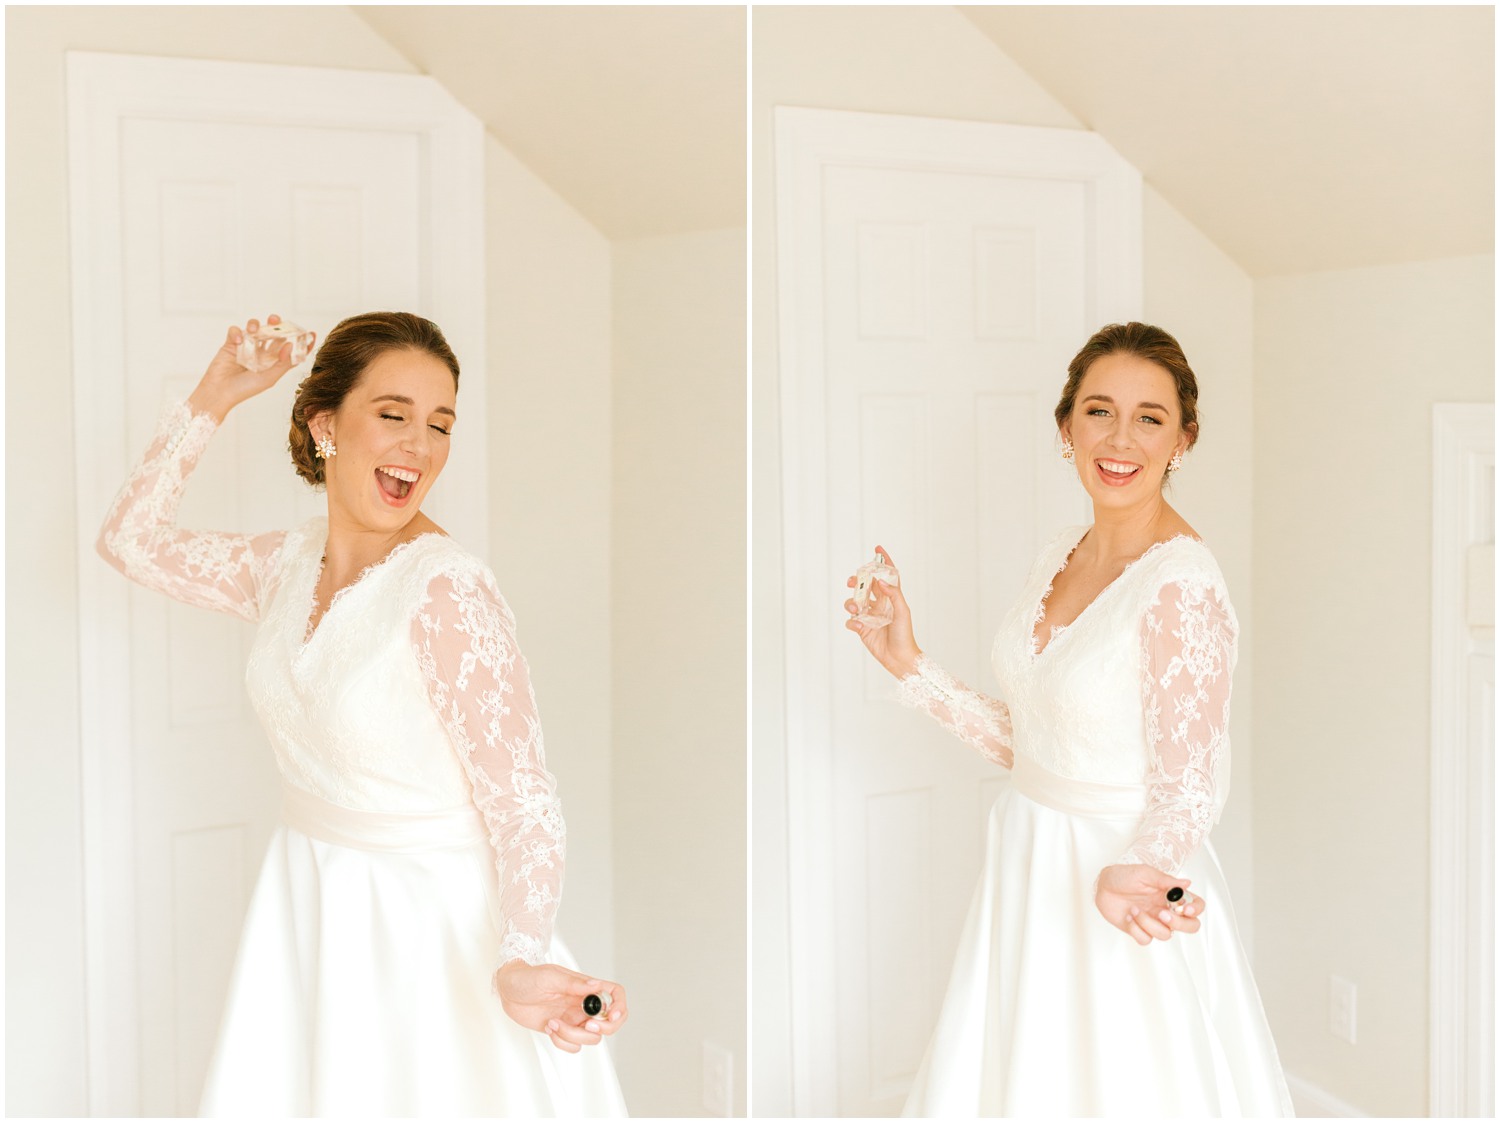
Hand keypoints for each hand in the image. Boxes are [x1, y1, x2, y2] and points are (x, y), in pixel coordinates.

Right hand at [187, 315, 312, 422]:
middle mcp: (261, 353)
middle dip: (276, 324)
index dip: (301, 342)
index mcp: (273, 362)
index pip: (290, 349)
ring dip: (255, 324)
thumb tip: (291, 345)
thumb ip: (282, 363)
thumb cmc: (245, 389)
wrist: (219, 392)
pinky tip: (238, 341)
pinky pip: (235, 331)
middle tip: (276, 320)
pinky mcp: (231, 344)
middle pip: (272, 334)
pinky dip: (237, 332)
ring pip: (254, 328)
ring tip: (253, 329)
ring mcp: (246, 347)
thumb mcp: (268, 378)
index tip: (312, 334)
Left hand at [492, 959, 628, 1052]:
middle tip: (585, 1025)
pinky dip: (562, 1042)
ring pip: (590, 1038)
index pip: (614, 995)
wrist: (508, 990)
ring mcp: (573, 1019)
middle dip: (601, 1029)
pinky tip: (549, 1027)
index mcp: (586, 988)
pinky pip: (573, 1046)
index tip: (610, 1017)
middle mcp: (583, 1005)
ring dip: (573, 1035)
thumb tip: (597, 986)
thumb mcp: (551, 977)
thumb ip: (575, 984)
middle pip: (608, 1024)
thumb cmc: (529, 978)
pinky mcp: (561, 1031)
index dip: (620, 1007)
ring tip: (553, 1023)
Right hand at [844, 546, 921, 677]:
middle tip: (852, 582)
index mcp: (890, 598)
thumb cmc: (905, 634)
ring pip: (853, 602)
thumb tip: (880, 581)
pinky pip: (851, 621)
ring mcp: (869, 616)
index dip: (882, 562)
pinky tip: (860, 627)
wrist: (899, 657)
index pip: (886, 576)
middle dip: (856, 581)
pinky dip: (852, 622)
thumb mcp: (903, 612)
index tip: (877, 549)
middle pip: (864, 586)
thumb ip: (893, 594)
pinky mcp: (862, 628)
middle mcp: (879, 604)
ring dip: (851, 603)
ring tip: (856, 610)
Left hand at [1094, 863, 1207, 944]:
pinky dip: (1136, 930)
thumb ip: (1165, 880)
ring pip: (1166, 935)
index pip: (1196, 905)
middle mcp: (1166, 910)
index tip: (1186, 909)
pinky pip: (1146, 940)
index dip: (1197, 910)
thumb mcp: (1144, 873)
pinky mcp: (1140, 931)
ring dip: (1148, 923)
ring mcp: (1154, 922)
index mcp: (1171, 895)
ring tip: (1134, 909)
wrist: (1103, 886)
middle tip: (1161, 914)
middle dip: (1179, 924)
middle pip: (1190, 926)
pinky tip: (1128, 917)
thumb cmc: (1124, 876)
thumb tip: (1187, 883)